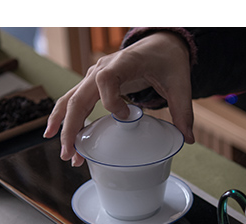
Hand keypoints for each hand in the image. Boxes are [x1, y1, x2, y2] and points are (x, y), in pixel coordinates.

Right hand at [43, 31, 194, 165]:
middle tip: (72, 154)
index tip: (126, 117)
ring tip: (67, 155)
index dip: (111, 102)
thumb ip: (183, 111)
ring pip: (71, 101)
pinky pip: (74, 102)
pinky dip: (65, 120)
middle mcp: (102, 70)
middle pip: (78, 97)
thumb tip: (187, 139)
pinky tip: (59, 138)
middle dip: (72, 128)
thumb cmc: (166, 61)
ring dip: (65, 128)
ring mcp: (94, 78)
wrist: (159, 47)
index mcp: (123, 64)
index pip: (105, 80)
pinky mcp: (93, 86)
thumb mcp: (180, 84)